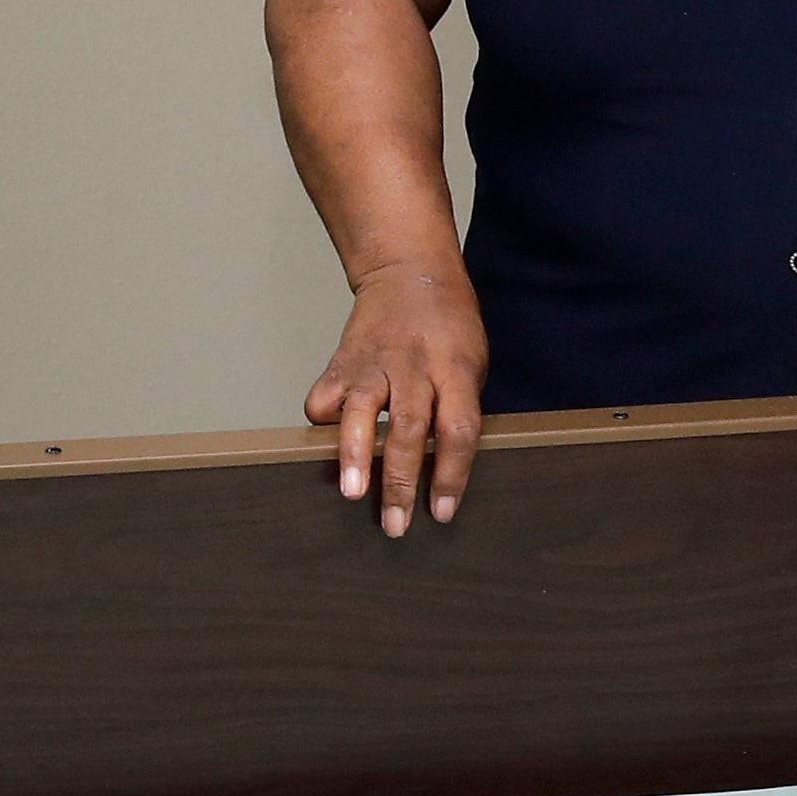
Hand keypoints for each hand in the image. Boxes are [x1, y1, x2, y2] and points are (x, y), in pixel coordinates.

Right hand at [307, 263, 486, 537]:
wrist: (409, 271)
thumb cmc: (448, 325)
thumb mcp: (471, 362)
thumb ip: (457, 409)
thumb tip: (443, 471)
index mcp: (456, 370)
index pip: (458, 430)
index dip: (452, 474)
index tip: (442, 513)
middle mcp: (414, 367)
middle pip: (410, 430)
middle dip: (402, 482)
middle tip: (396, 524)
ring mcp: (374, 364)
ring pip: (363, 412)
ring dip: (356, 456)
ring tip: (351, 493)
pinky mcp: (342, 362)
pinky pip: (325, 398)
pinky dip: (325, 423)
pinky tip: (332, 439)